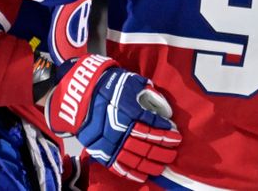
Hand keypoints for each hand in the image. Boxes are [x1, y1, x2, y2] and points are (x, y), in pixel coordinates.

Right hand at [46, 54, 181, 182]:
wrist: (82, 92)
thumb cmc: (109, 84)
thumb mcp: (131, 82)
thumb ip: (148, 92)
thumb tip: (163, 106)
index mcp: (128, 112)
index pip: (153, 127)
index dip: (167, 133)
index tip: (175, 135)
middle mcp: (120, 130)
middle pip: (147, 146)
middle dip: (163, 150)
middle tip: (173, 152)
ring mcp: (110, 143)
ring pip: (135, 159)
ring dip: (152, 164)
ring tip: (163, 165)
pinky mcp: (101, 151)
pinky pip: (118, 166)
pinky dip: (132, 173)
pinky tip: (144, 176)